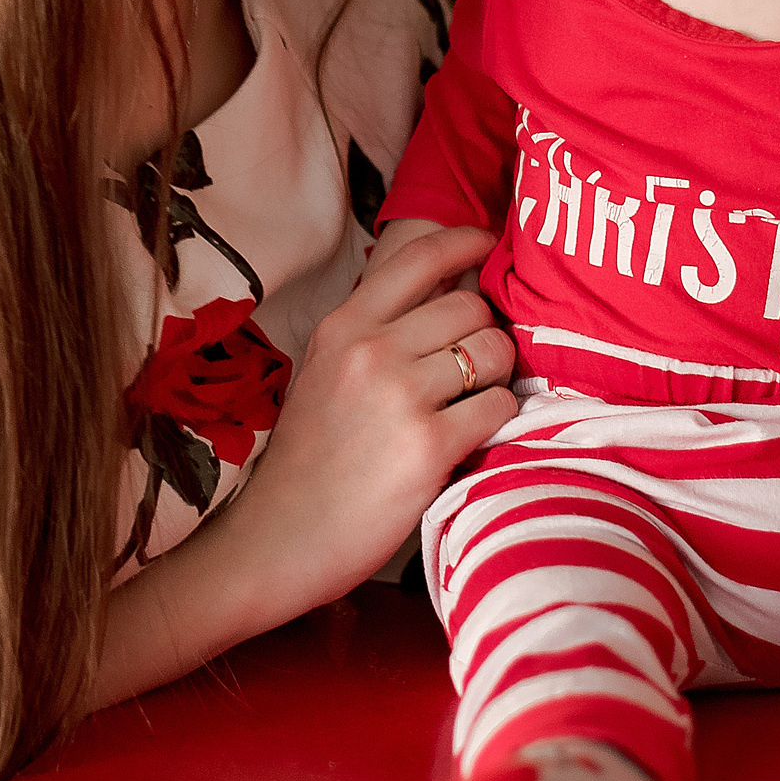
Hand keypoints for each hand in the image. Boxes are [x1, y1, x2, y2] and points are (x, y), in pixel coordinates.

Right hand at [226, 225, 515, 612]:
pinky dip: (497, 419)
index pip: (419, 256)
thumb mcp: (324, 371)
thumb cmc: (309, 459)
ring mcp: (400, 396)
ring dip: (497, 374)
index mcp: (344, 326)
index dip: (467, 242)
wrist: (280, 539)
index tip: (490, 246)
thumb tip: (443, 290)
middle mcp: (371, 349)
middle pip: (471, 305)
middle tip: (475, 365)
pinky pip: (498, 406)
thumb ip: (374, 331)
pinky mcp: (429, 445)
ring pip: (493, 350)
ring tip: (473, 401)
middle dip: (486, 331)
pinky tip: (472, 436)